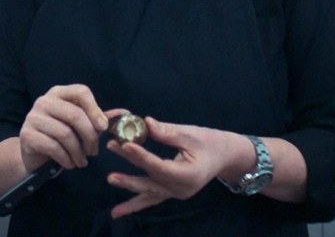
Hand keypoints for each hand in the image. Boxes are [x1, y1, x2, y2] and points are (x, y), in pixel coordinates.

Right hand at [19, 84, 117, 172]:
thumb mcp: (80, 125)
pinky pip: (53, 147)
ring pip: (65, 134)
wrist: (33, 153)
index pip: (80, 92)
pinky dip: (66, 159)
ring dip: (78, 152)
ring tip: (82, 162)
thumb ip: (99, 118)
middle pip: (75, 115)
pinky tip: (70, 164)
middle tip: (94, 152)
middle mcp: (44, 101)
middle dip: (89, 137)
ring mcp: (33, 117)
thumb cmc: (60, 136)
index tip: (103, 127)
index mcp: (59, 93)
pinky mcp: (27, 135)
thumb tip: (125, 113)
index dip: (95, 109)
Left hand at [104, 117, 238, 218]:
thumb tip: (145, 123)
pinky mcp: (171, 192)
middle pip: (151, 181)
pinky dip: (136, 205)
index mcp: (189, 175)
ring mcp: (176, 193)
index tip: (125, 145)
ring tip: (113, 211)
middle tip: (110, 175)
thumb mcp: (191, 134)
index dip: (141, 156)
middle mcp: (181, 189)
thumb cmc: (210, 142)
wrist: (224, 156)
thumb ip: (167, 132)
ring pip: (149, 194)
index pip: (159, 166)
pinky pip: (152, 199)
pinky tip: (119, 212)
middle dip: (129, 178)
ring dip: (130, 198)